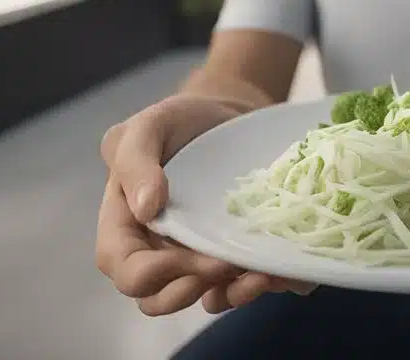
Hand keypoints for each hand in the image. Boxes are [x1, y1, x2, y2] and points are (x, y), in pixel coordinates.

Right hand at [95, 94, 315, 315]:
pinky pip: (243, 282)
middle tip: (225, 265)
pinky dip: (262, 283)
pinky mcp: (232, 252)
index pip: (125, 268)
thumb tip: (146, 209)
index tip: (185, 255)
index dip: (152, 274)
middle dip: (190, 290)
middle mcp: (158, 248)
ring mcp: (196, 254)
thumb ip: (135, 162)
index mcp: (126, 224)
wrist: (226, 111)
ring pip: (204, 297)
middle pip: (158, 297)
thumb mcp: (148, 127)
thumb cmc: (178, 120)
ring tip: (261, 275)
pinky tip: (284, 269)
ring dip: (232, 296)